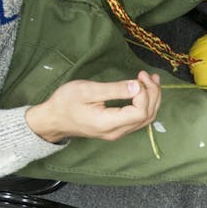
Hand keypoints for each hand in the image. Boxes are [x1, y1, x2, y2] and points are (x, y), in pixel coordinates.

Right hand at [24, 72, 162, 143]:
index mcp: (108, 123)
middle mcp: (117, 132)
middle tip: (148, 75)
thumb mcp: (86, 90)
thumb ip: (113, 89)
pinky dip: (146, 104)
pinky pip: (139, 119)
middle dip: (153, 94)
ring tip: (152, 80)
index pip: (140, 112)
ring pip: (146, 119)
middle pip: (147, 115)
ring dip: (152, 99)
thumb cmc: (65, 103)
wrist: (53, 120)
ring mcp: (118, 132)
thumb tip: (137, 86)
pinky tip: (145, 91)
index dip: (146, 94)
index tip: (139, 77)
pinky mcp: (117, 129)